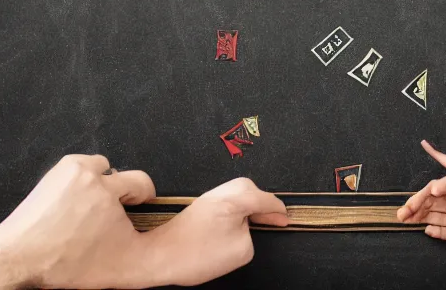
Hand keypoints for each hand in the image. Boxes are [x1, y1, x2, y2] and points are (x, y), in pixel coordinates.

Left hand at [0, 154, 158, 289]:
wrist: (19, 257)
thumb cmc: (64, 262)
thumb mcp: (121, 264)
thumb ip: (152, 247)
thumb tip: (170, 241)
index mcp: (107, 194)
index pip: (141, 181)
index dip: (144, 196)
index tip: (139, 204)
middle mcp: (87, 176)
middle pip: (119, 174)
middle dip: (118, 194)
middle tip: (105, 218)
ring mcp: (68, 171)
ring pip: (97, 167)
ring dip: (98, 183)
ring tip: (88, 209)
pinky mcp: (53, 172)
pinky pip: (79, 168)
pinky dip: (79, 181)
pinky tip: (72, 204)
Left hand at [144, 177, 288, 285]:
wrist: (160, 256)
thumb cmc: (196, 254)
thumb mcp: (240, 249)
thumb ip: (252, 232)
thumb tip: (248, 226)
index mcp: (233, 200)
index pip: (265, 199)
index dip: (278, 210)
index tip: (285, 218)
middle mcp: (220, 193)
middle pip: (250, 188)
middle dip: (262, 202)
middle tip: (272, 219)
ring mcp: (207, 199)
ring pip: (237, 193)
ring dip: (248, 206)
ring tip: (255, 223)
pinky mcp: (199, 207)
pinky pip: (225, 202)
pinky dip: (235, 210)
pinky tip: (235, 225)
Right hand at [397, 140, 445, 247]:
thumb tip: (433, 188)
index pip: (445, 172)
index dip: (436, 155)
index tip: (424, 143)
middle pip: (432, 199)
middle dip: (416, 202)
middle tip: (403, 210)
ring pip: (434, 215)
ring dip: (419, 217)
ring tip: (405, 218)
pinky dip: (435, 232)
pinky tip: (425, 229)